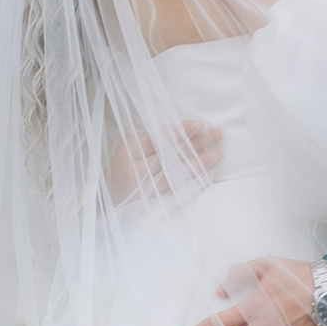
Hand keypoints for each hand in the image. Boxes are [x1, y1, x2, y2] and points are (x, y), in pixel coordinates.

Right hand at [107, 117, 224, 202]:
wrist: (108, 201)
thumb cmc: (120, 169)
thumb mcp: (126, 148)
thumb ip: (147, 136)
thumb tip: (175, 122)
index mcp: (127, 151)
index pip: (158, 138)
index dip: (180, 131)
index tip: (200, 124)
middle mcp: (136, 170)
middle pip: (172, 155)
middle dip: (197, 144)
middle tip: (217, 134)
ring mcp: (145, 189)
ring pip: (178, 174)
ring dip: (201, 163)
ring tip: (218, 153)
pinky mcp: (153, 203)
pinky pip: (179, 192)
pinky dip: (195, 183)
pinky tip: (208, 175)